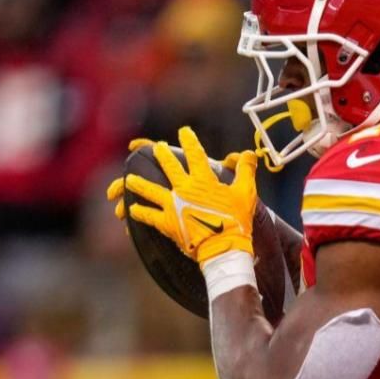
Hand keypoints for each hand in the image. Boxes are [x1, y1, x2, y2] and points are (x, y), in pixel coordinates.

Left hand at [111, 127, 257, 262]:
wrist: (223, 247)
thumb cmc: (235, 220)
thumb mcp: (246, 192)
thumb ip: (246, 170)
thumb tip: (249, 153)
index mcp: (203, 180)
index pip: (194, 154)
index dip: (189, 140)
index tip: (183, 131)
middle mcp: (184, 189)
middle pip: (169, 167)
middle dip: (162, 155)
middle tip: (156, 148)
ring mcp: (173, 205)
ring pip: (151, 190)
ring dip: (140, 184)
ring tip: (130, 180)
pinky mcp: (167, 223)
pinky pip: (149, 216)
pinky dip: (140, 212)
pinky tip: (132, 209)